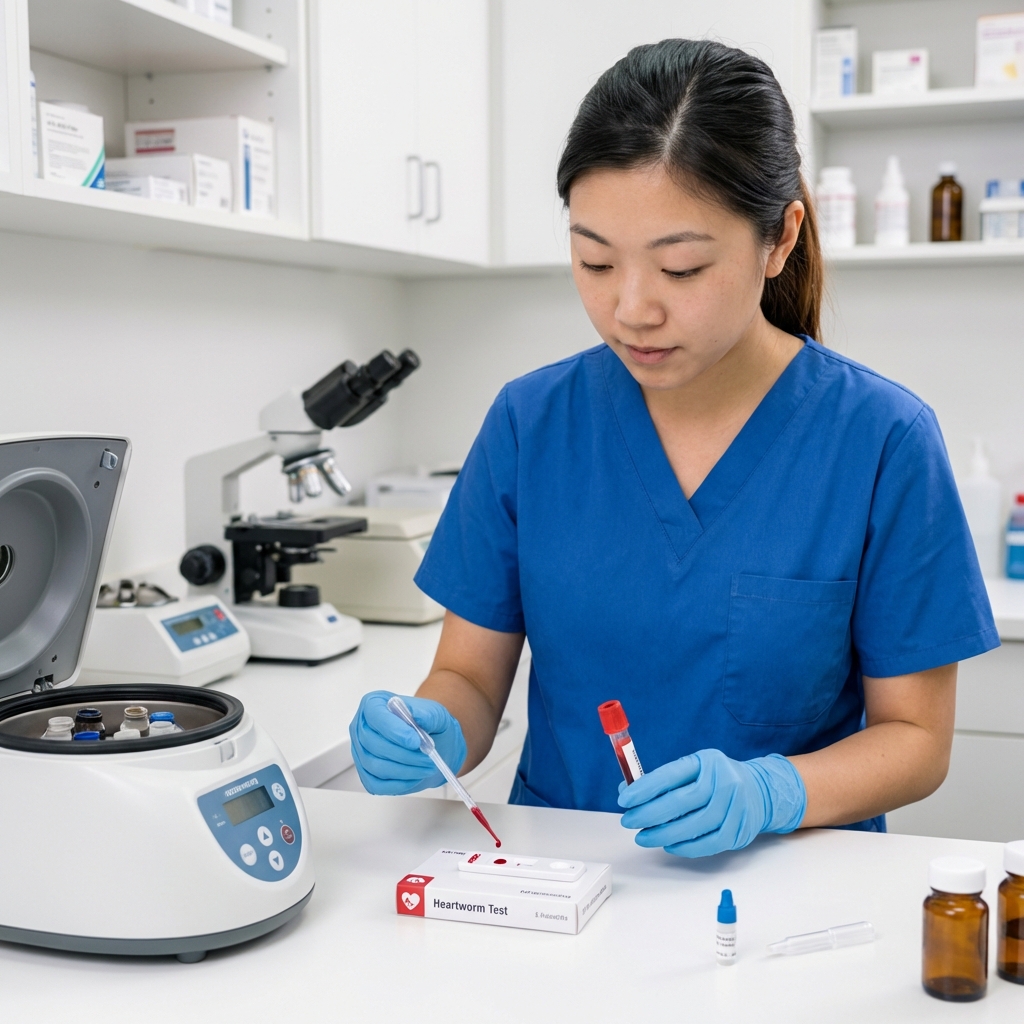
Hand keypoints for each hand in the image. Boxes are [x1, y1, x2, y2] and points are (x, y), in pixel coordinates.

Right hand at [349, 690, 466, 794]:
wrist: (432, 740)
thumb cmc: (427, 722)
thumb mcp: (434, 712)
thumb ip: (427, 713)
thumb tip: (418, 718)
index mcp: (374, 704)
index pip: (376, 716)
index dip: (394, 730)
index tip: (415, 741)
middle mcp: (361, 727)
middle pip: (374, 744)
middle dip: (404, 754)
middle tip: (428, 756)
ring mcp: (361, 752)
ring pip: (376, 766)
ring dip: (405, 769)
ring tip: (427, 766)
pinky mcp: (367, 774)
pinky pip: (377, 784)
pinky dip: (399, 783)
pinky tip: (416, 776)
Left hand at [618, 750, 805, 857]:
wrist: (759, 790)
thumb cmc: (716, 779)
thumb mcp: (694, 769)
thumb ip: (663, 780)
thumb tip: (628, 790)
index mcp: (706, 761)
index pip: (671, 774)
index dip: (645, 788)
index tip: (625, 799)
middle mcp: (723, 781)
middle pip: (682, 801)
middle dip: (649, 814)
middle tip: (629, 821)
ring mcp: (735, 806)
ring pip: (694, 826)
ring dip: (663, 834)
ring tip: (643, 837)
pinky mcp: (739, 830)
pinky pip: (708, 843)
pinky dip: (685, 847)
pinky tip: (668, 845)